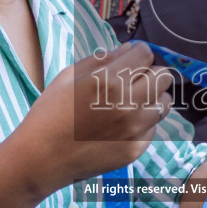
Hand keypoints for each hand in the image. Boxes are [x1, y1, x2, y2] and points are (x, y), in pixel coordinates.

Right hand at [18, 43, 175, 188]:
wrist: (42, 159)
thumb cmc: (49, 114)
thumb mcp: (68, 76)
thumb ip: (101, 59)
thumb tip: (129, 49)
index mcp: (108, 80)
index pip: (146, 54)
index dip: (139, 54)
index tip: (131, 60)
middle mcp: (127, 104)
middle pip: (164, 76)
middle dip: (151, 73)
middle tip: (135, 80)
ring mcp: (134, 129)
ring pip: (165, 102)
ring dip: (152, 98)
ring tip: (131, 103)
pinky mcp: (136, 149)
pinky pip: (153, 127)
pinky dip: (144, 122)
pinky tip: (122, 126)